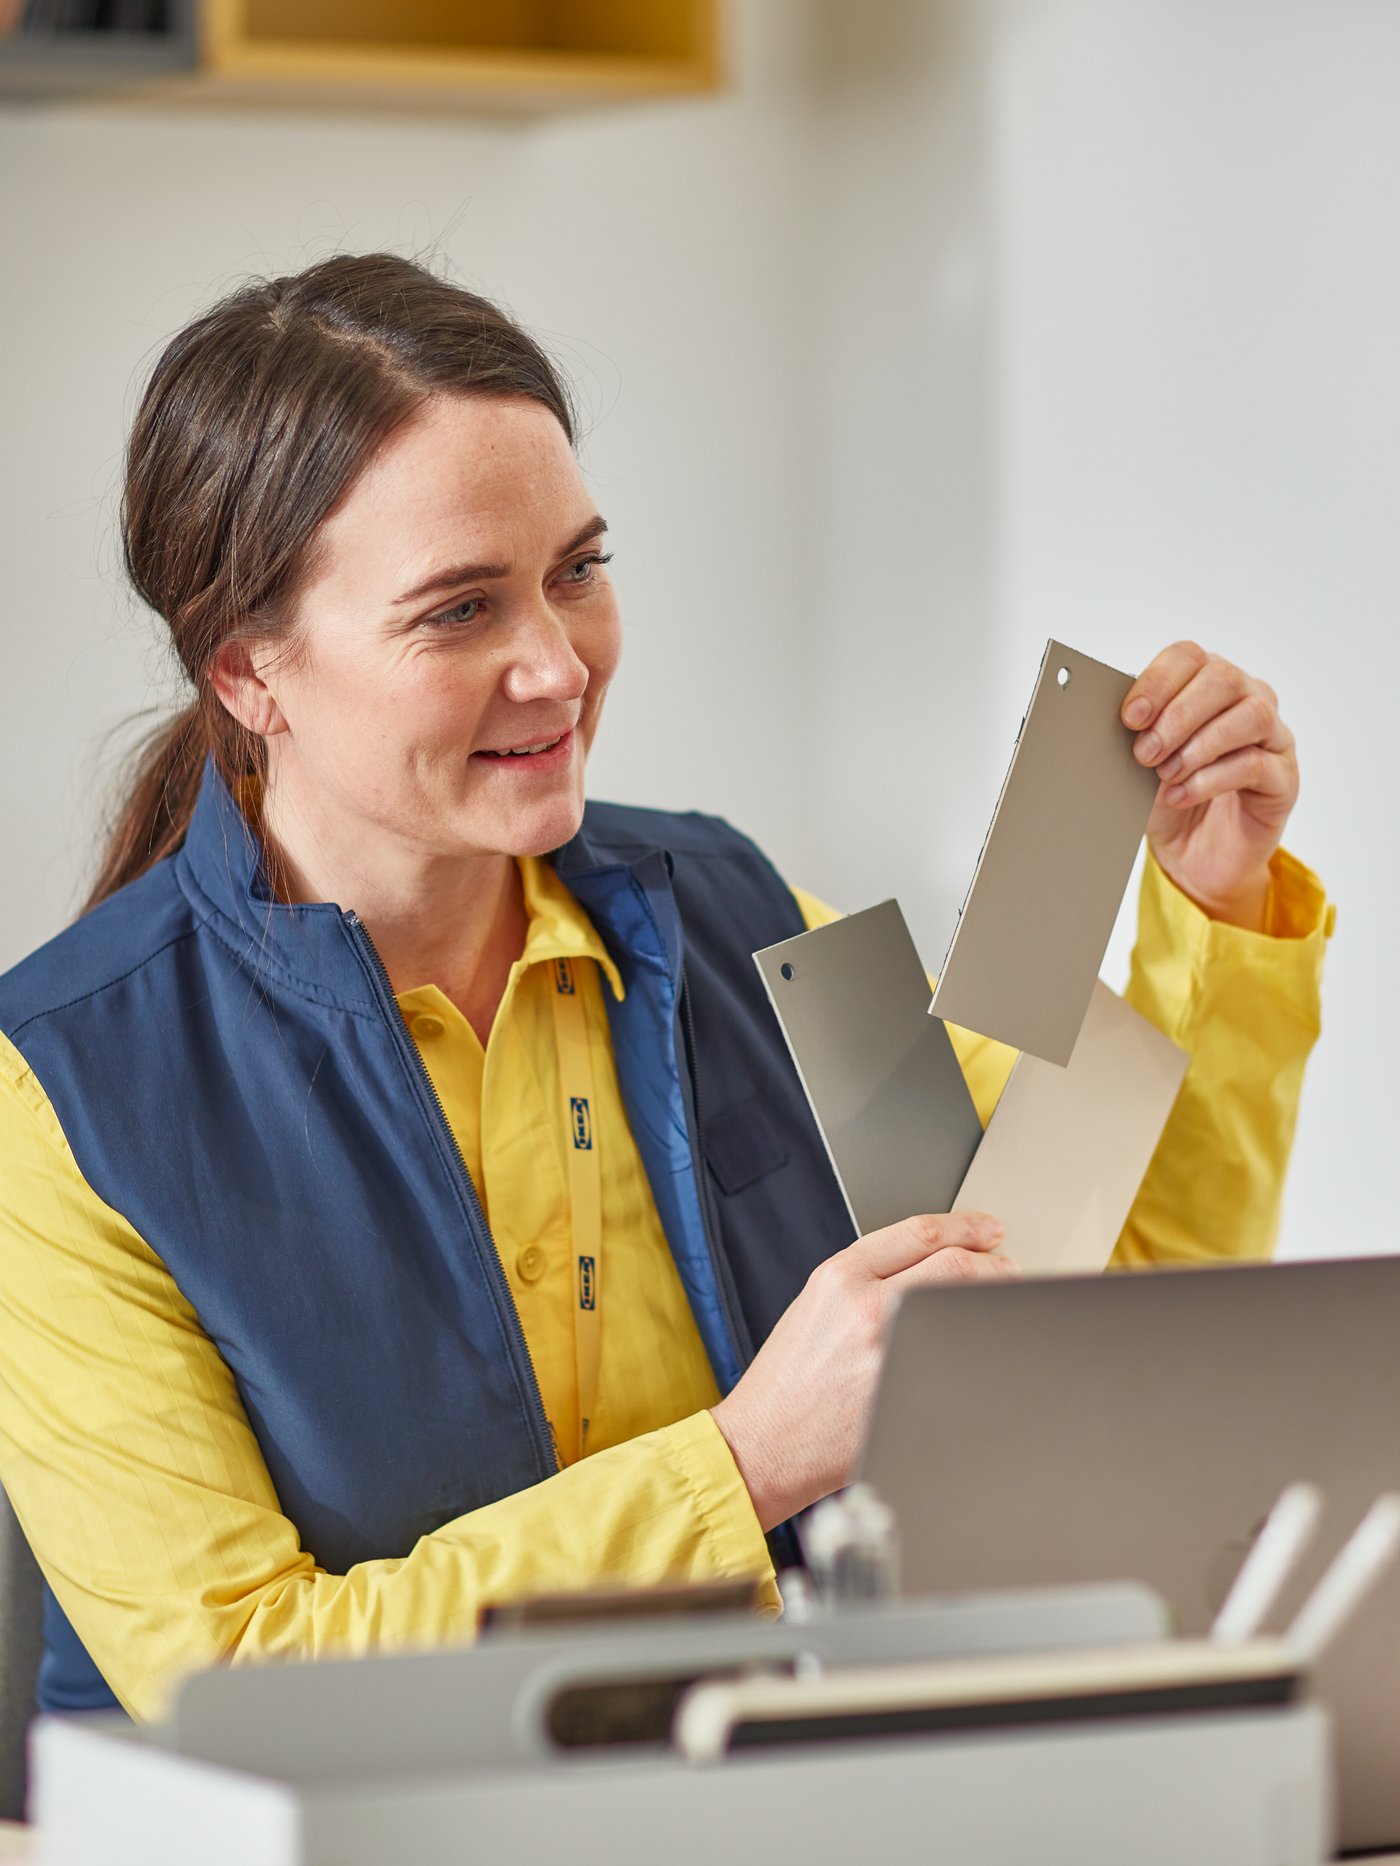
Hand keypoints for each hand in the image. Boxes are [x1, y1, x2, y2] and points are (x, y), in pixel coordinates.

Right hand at [710, 1213, 1012, 1531]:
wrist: (764, 1442)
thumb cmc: (787, 1381)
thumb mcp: (814, 1305)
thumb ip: (868, 1279)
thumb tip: (932, 1267)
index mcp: (839, 1277)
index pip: (920, 1233)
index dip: (966, 1226)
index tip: (988, 1230)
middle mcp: (867, 1308)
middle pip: (955, 1266)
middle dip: (993, 1263)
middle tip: (1007, 1267)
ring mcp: (890, 1353)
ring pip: (963, 1310)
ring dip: (994, 1301)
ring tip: (1002, 1301)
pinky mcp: (907, 1395)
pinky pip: (958, 1360)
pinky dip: (980, 1347)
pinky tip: (988, 1346)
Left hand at [1122, 643, 1299, 929]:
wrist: (1192, 857)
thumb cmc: (1168, 798)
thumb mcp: (1139, 764)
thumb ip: (1135, 734)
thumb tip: (1111, 718)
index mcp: (1208, 684)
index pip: (1189, 657)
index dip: (1158, 681)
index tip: (1131, 716)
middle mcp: (1248, 700)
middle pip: (1223, 678)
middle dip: (1177, 715)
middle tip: (1145, 751)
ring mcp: (1273, 738)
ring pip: (1251, 715)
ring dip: (1200, 744)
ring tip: (1166, 773)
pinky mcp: (1284, 778)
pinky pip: (1256, 764)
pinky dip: (1211, 779)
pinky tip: (1181, 795)